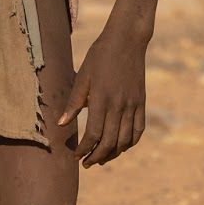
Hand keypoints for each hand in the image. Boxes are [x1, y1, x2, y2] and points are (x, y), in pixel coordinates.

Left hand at [57, 20, 148, 166]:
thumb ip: (74, 102)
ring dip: (112, 154)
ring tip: (100, 159)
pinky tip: (120, 147)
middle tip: (85, 163)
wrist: (127, 40)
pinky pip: (138, 131)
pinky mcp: (142, 103)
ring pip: (125, 140)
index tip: (75, 156)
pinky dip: (129, 143)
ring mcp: (133, 105)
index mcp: (102, 99)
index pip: (93, 134)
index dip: (84, 149)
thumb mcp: (82, 76)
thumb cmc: (100, 56)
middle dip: (96, 157)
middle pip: (110, 142)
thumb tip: (61, 124)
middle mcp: (119, 105)